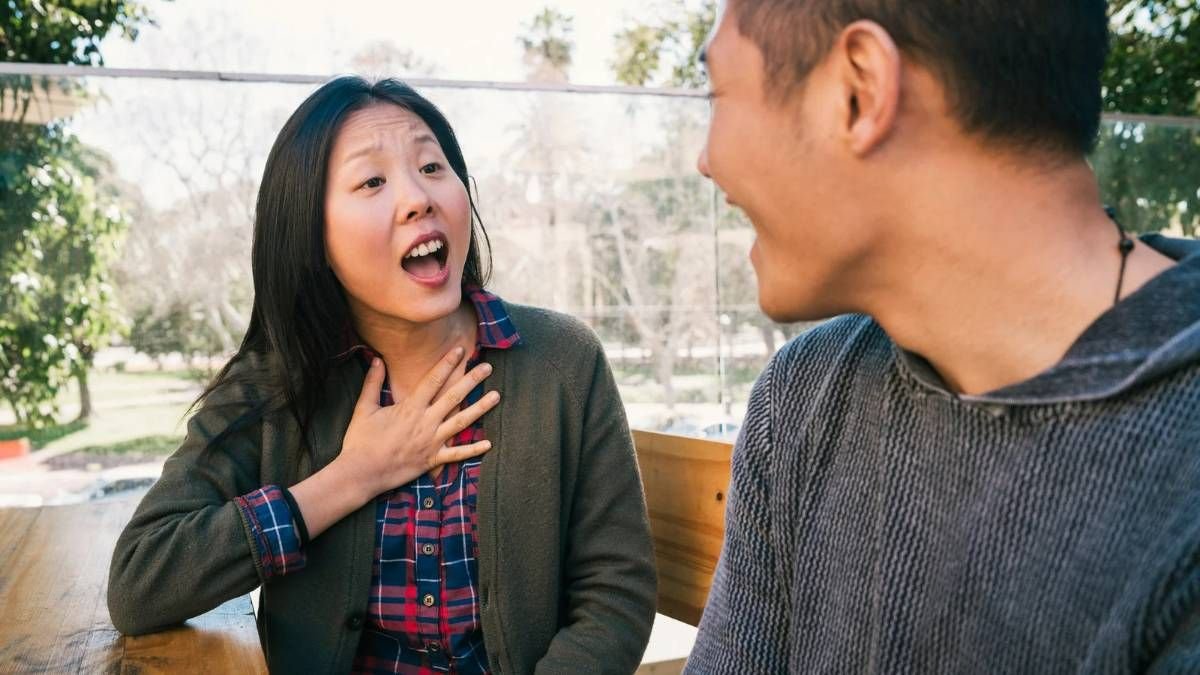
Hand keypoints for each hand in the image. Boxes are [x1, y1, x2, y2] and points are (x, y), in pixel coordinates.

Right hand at [338, 347, 499, 499]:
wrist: (361, 473)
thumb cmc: (360, 441)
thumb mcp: (364, 408)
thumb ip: (372, 383)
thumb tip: (377, 359)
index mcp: (410, 408)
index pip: (433, 380)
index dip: (448, 363)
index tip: (461, 350)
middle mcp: (425, 422)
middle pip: (454, 396)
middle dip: (472, 380)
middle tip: (488, 367)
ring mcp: (431, 442)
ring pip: (461, 422)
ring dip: (480, 408)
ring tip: (497, 396)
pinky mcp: (432, 460)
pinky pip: (457, 455)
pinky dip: (473, 450)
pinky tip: (488, 443)